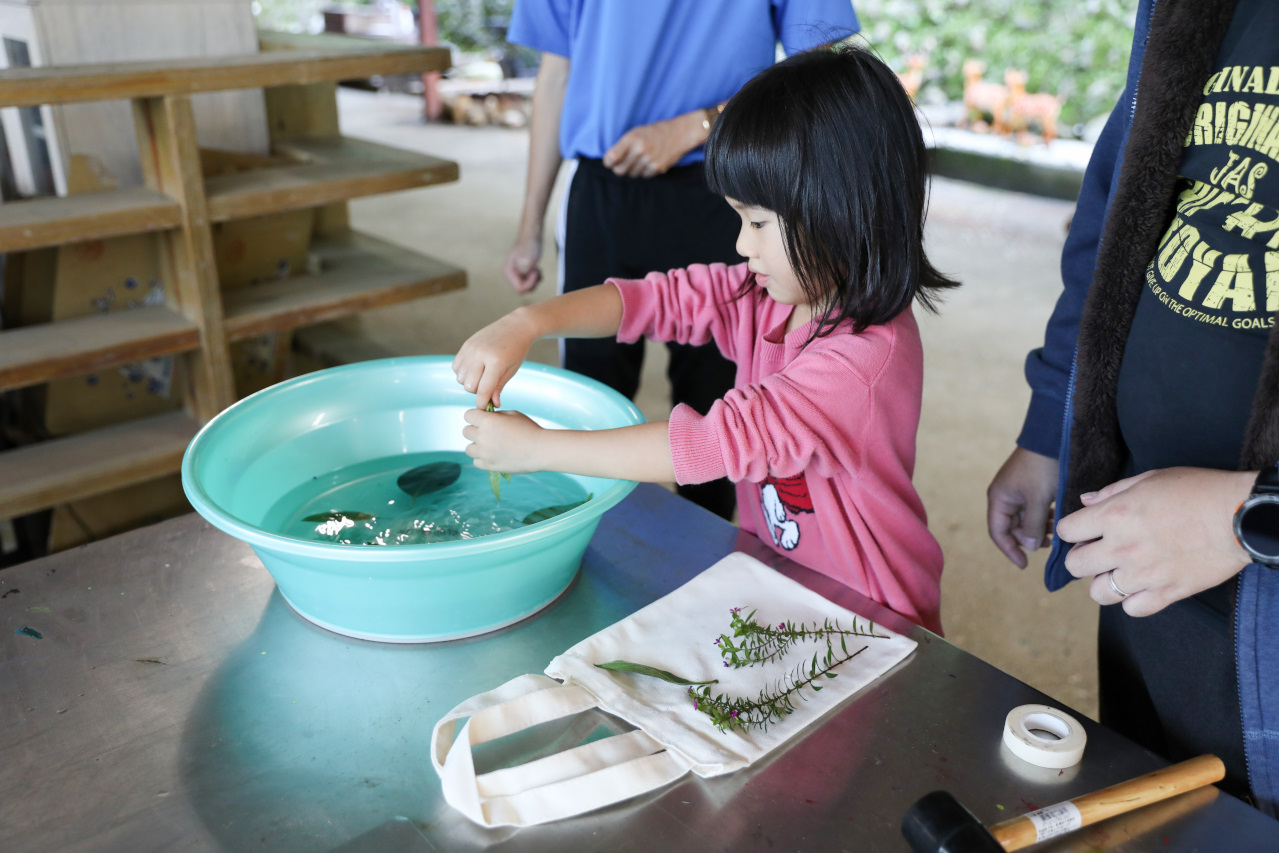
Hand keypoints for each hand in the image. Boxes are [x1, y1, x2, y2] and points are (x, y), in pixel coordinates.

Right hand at [452, 310, 537, 408]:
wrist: (516, 326)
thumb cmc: (517, 350)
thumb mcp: (512, 370)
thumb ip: (499, 387)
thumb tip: (492, 404)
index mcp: (496, 361)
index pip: (484, 389)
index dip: (482, 403)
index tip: (483, 409)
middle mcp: (481, 354)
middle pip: (469, 386)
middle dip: (477, 391)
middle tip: (488, 386)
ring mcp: (471, 348)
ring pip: (460, 378)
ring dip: (469, 382)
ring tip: (482, 376)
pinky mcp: (466, 345)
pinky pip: (456, 367)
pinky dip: (462, 372)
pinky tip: (474, 368)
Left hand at [463, 408, 544, 472]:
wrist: (541, 450)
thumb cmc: (529, 429)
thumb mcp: (513, 414)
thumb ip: (496, 415)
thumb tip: (485, 417)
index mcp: (488, 421)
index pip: (468, 415)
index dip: (476, 416)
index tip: (483, 419)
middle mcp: (482, 436)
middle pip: (466, 431)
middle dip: (476, 430)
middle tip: (489, 433)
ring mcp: (484, 453)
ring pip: (469, 448)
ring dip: (477, 446)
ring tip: (490, 446)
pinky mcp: (488, 465)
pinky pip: (476, 461)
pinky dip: (483, 459)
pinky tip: (493, 455)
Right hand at [504, 235, 541, 292]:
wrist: (532, 236)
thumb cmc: (529, 245)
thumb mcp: (528, 260)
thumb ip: (524, 274)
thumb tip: (522, 287)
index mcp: (508, 272)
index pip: (520, 288)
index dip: (530, 283)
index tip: (535, 271)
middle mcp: (510, 275)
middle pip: (524, 289)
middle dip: (533, 282)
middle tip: (536, 269)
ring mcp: (517, 274)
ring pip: (528, 287)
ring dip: (536, 279)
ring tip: (537, 268)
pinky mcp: (523, 273)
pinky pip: (531, 282)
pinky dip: (537, 277)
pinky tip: (537, 268)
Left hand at [603, 113, 701, 177]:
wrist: (679, 133)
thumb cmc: (655, 132)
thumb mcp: (637, 132)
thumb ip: (624, 145)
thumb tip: (611, 161)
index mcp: (632, 138)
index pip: (612, 157)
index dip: (608, 162)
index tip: (609, 162)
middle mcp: (640, 149)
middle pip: (620, 170)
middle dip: (619, 168)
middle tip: (622, 163)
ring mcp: (649, 160)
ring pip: (632, 174)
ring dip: (633, 169)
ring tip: (639, 159)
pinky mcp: (657, 168)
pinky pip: (644, 176)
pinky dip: (644, 171)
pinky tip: (648, 162)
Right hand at [987, 447, 1058, 567]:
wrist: (1052, 439)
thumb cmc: (1042, 469)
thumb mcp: (1038, 500)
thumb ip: (1033, 526)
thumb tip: (1030, 548)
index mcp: (999, 499)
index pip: (998, 532)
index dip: (1010, 550)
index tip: (1025, 564)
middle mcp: (1005, 496)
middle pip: (1011, 527)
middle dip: (1028, 538)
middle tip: (1049, 544)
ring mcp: (1017, 491)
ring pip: (1024, 519)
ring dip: (1038, 528)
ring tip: (1056, 533)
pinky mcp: (1029, 487)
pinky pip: (1033, 509)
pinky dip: (1044, 517)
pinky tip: (1057, 519)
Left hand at [1056, 467, 1253, 615]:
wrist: (1240, 516)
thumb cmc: (1197, 490)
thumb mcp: (1150, 478)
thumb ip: (1113, 491)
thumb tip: (1086, 501)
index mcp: (1113, 516)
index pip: (1066, 531)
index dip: (1072, 530)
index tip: (1083, 530)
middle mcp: (1121, 548)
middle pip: (1075, 566)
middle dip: (1081, 558)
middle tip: (1098, 552)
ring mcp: (1143, 574)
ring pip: (1099, 593)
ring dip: (1104, 583)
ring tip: (1119, 572)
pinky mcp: (1167, 593)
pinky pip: (1133, 609)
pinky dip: (1133, 601)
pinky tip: (1142, 587)